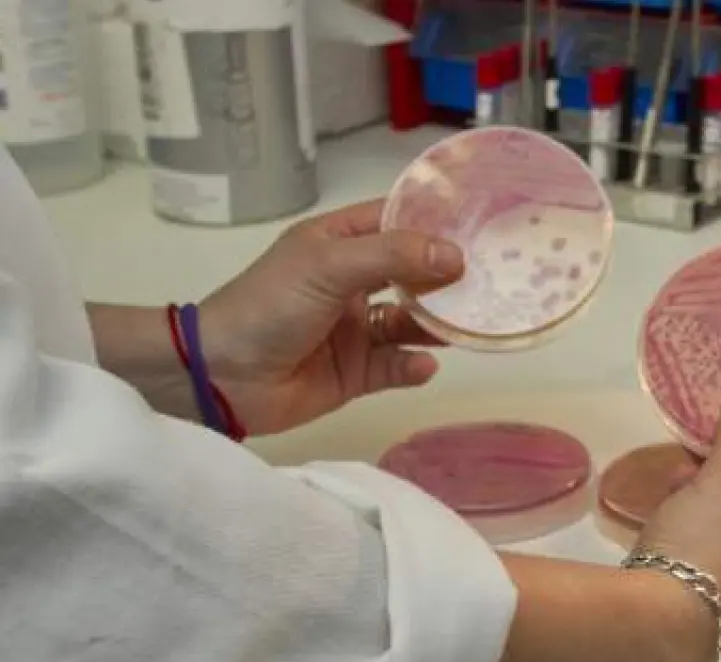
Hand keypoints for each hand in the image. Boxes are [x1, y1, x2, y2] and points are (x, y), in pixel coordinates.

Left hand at [199, 200, 463, 435]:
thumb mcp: (329, 266)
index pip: (397, 221)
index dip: (436, 221)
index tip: (484, 223)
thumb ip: (394, 256)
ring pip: (412, 322)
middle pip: (414, 273)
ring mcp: (356, 328)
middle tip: (496, 278)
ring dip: (439, 323)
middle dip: (449, 277)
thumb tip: (455, 256)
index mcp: (340, 243)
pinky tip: (425, 364)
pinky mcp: (357, 372)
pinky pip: (397, 366)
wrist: (220, 377)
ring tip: (471, 324)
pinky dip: (414, 365)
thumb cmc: (269, 305)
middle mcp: (352, 281)